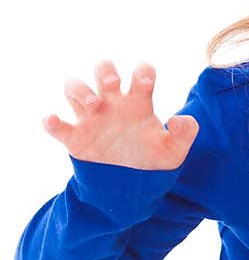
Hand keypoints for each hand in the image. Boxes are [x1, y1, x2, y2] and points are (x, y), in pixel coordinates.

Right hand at [42, 60, 198, 170]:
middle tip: (114, 84)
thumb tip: (180, 119)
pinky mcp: (75, 138)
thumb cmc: (152, 162)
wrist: (131, 189)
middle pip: (103, 71)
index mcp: (138, 103)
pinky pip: (58, 125)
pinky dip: (51, 121)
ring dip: (80, 90)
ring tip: (94, 105)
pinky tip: (52, 120)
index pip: (141, 74)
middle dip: (106, 70)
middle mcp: (113, 104)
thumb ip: (184, 134)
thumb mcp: (174, 152)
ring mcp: (92, 119)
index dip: (143, 72)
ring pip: (74, 88)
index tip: (146, 84)